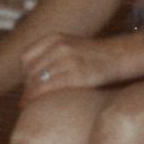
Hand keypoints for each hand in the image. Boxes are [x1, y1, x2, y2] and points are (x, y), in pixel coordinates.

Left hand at [17, 31, 140, 104]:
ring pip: (36, 80)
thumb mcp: (71, 45)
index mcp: (55, 38)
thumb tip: (33, 74)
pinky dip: (36, 97)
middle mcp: (59, 47)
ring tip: (29, 103)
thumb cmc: (95, 56)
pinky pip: (47, 87)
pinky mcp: (76, 75)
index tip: (28, 83)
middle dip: (27, 86)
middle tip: (29, 97)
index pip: (26, 57)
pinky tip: (32, 104)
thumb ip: (52, 53)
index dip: (24, 72)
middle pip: (30, 70)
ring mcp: (67, 61)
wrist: (120, 56)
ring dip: (30, 94)